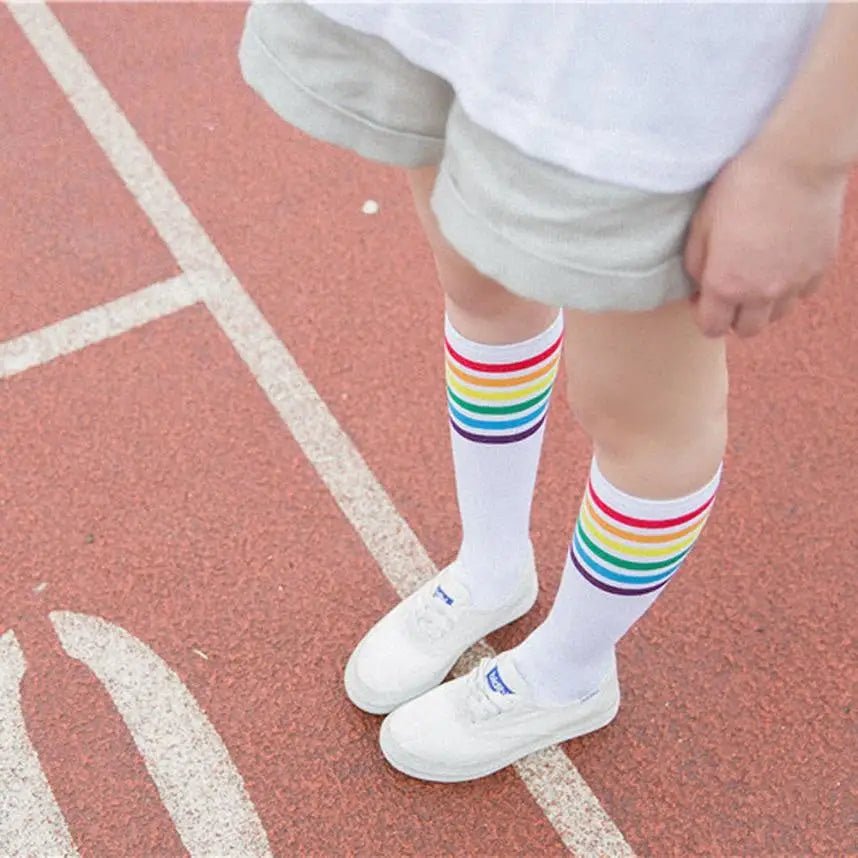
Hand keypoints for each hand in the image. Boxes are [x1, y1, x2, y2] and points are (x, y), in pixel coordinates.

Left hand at [684, 145, 847, 337]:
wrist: (798, 161)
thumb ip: (696, 265)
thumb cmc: (742, 187)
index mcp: (726, 285)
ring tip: (758, 276)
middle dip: (734, 317)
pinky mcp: (819, 268)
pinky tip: (783, 262)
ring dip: (764, 305)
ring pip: (777, 316)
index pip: (712, 328)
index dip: (705, 316)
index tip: (704, 297)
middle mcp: (761, 292)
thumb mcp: (701, 224)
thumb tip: (699, 288)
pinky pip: (802, 294)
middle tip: (731, 290)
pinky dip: (791, 287)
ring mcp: (794, 283)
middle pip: (747, 330)